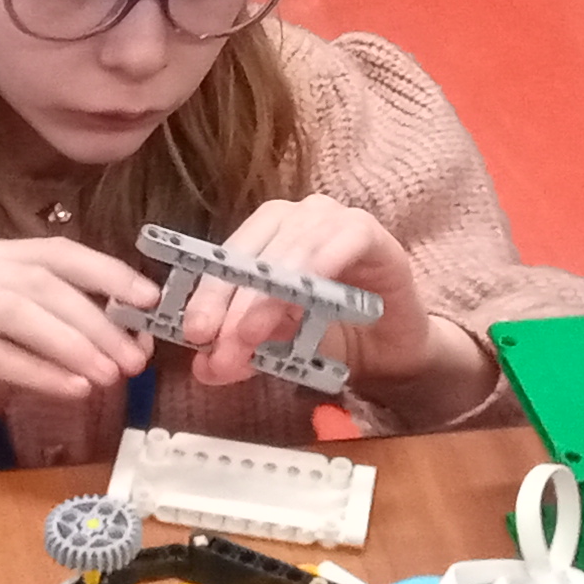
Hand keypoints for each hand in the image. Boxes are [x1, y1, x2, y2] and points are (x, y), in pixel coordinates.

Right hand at [0, 234, 151, 482]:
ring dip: (72, 345)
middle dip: (96, 319)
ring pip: (17, 311)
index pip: (51, 252)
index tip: (150, 301)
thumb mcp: (12, 355)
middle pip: (39, 281)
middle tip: (134, 357)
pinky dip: (37, 371)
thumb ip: (58, 337)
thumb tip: (129, 337)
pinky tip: (71, 389)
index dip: (106, 272)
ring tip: (109, 376)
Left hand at [189, 195, 484, 408]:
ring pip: (293, 248)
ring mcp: (335, 219)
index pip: (226, 257)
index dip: (207, 293)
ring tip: (250, 336)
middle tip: (220, 345)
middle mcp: (297, 217)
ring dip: (269, 295)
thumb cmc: (331, 336)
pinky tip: (305, 299)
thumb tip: (204, 365)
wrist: (390, 350)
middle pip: (254, 252)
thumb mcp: (275, 349)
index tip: (193, 332)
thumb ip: (241, 351)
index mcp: (265, 235)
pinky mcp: (371, 232)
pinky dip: (321, 267)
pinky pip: (344, 241)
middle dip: (233, 302)